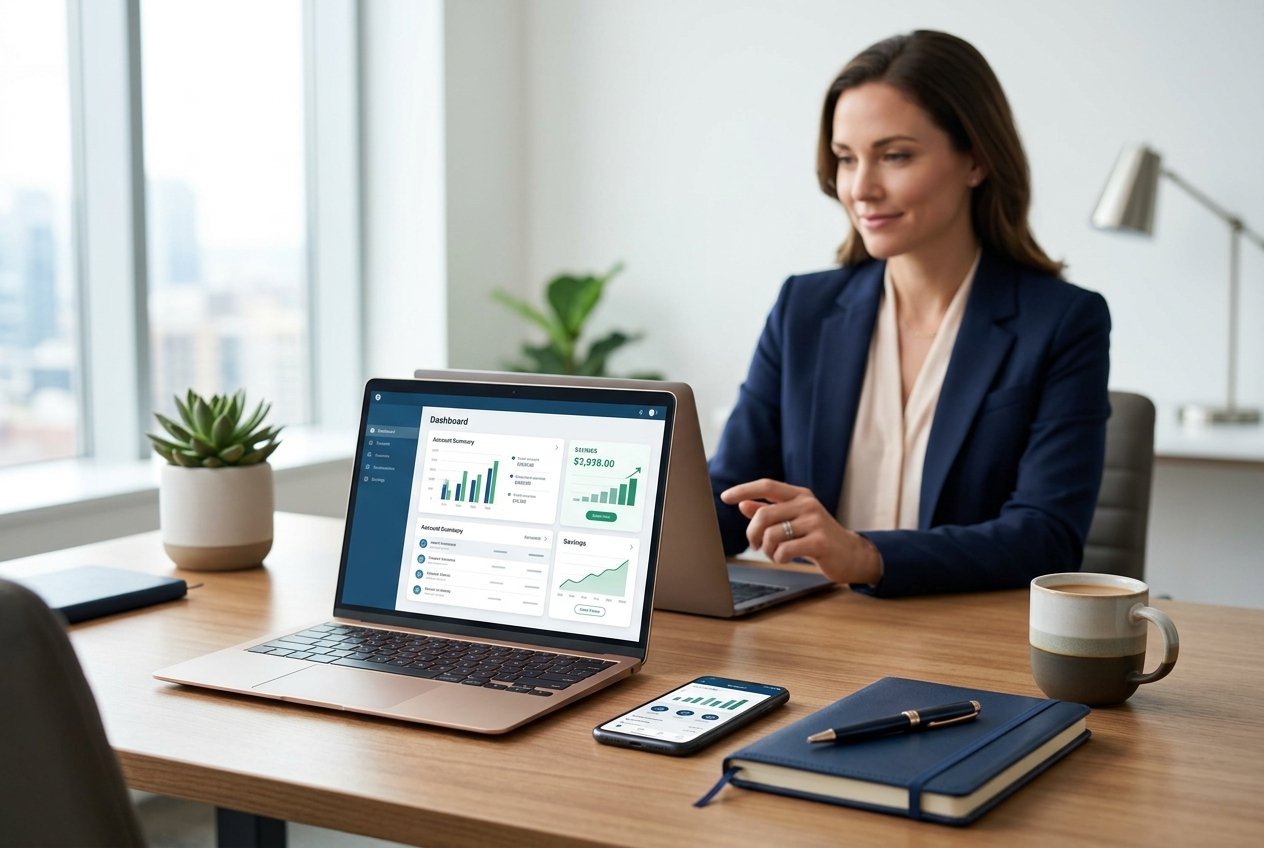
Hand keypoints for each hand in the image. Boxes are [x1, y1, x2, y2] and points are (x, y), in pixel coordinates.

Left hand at [719, 478, 881, 585]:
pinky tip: (784, 558)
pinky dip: (778, 558)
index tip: (725, 497)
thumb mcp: (794, 519)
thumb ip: (770, 511)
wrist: (852, 555)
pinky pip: (784, 550)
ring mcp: (815, 522)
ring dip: (767, 549)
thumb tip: (743, 505)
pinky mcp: (819, 541)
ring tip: (774, 553)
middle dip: (753, 534)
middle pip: (764, 515)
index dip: (744, 489)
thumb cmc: (818, 536)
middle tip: (755, 545)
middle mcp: (807, 504)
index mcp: (799, 495)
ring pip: (772, 535)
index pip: (767, 485)